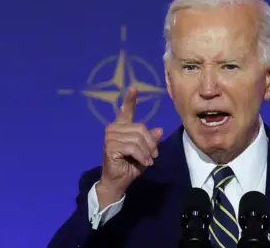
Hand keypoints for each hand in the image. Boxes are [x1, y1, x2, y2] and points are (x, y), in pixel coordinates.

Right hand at [97, 87, 162, 207]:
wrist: (118, 182)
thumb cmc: (130, 165)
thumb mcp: (145, 151)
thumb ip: (151, 140)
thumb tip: (159, 129)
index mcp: (122, 127)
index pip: (125, 110)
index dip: (129, 99)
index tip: (133, 88)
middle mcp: (114, 128)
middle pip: (140, 128)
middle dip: (150, 143)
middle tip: (153, 155)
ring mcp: (110, 137)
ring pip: (138, 138)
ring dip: (147, 151)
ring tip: (148, 160)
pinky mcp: (110, 146)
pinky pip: (133, 147)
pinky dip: (142, 156)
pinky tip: (144, 162)